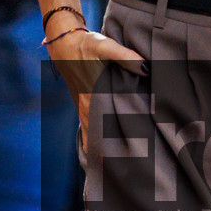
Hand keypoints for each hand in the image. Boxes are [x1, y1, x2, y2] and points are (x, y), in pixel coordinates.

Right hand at [44, 23, 146, 153]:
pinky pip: (88, 121)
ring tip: (106, 163)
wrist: (64, 40)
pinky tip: (99, 140)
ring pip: (90, 130)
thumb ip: (126, 57)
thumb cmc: (86, 45)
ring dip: (97, 144)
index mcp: (92, 98)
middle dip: (103, 153)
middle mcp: (86, 105)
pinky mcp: (83, 98)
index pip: (98, 130)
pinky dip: (93, 132)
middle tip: (115, 171)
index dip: (106, 147)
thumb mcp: (105, 47)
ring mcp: (83, 103)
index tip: (116, 163)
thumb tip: (146, 68)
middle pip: (94, 136)